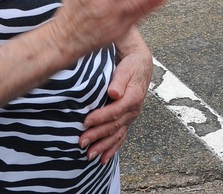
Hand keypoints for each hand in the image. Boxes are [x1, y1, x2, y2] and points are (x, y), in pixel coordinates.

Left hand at [80, 37, 151, 162]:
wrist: (140, 64)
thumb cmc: (131, 64)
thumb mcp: (126, 67)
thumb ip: (119, 80)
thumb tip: (114, 93)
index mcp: (133, 97)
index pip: (115, 111)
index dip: (100, 117)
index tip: (86, 122)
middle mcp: (133, 110)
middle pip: (114, 126)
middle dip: (97, 135)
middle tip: (81, 142)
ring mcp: (130, 117)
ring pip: (117, 135)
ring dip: (103, 146)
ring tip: (89, 155)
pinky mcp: (127, 120)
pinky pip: (121, 137)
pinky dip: (112, 148)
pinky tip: (103, 159)